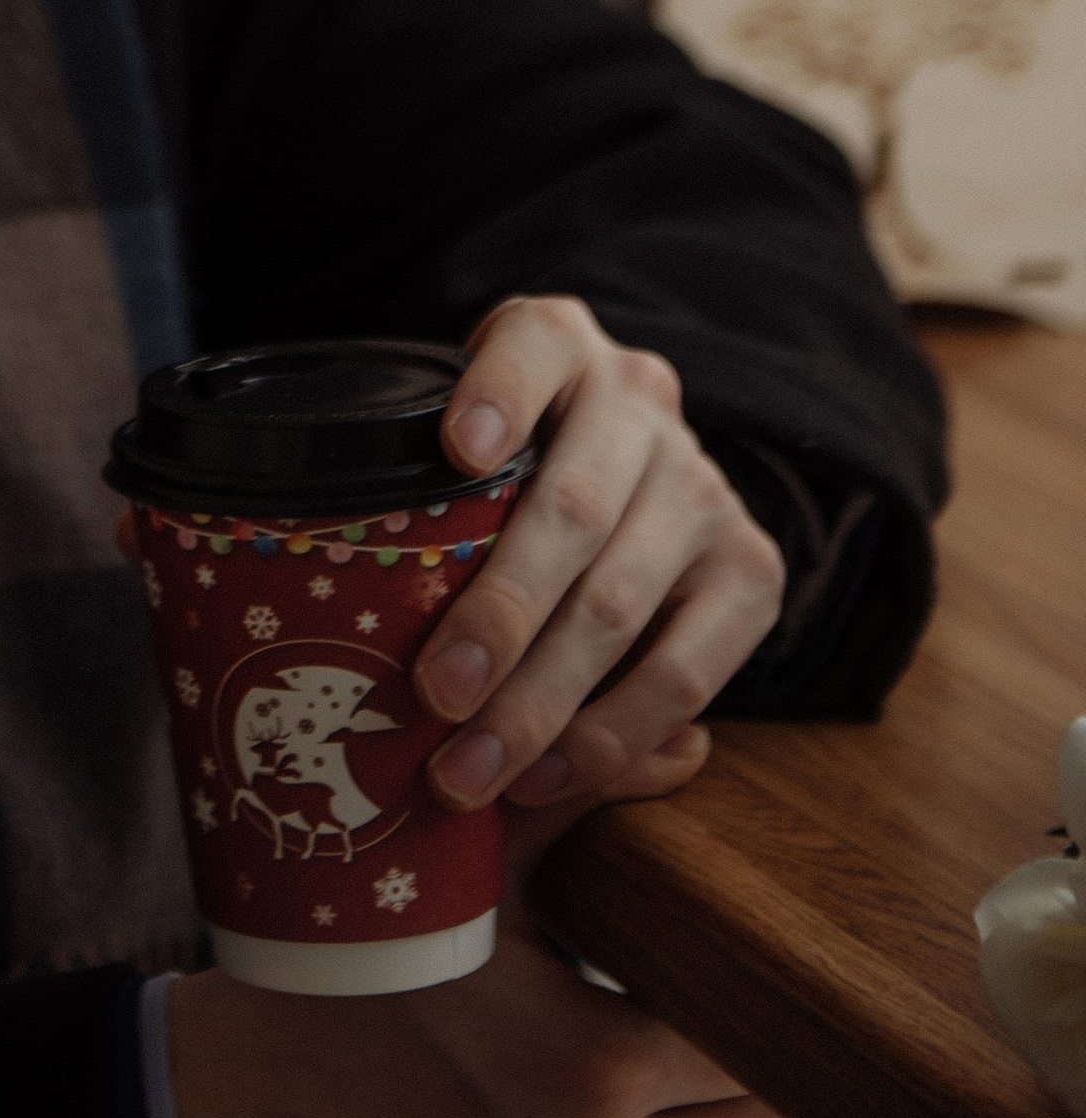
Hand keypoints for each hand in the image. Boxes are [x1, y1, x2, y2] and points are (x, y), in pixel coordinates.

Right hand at [167, 798, 801, 1117]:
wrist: (241, 1113)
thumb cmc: (355, 985)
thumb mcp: (467, 881)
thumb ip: (582, 808)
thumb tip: (691, 750)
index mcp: (593, 1066)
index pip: (758, 1056)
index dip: (757, 1017)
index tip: (735, 992)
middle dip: (758, 1091)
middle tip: (722, 1050)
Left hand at [415, 295, 786, 813]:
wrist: (626, 477)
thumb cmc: (497, 474)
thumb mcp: (454, 443)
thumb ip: (423, 487)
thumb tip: (365, 615)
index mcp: (558, 344)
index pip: (531, 344)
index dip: (497, 392)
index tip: (457, 449)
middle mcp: (641, 401)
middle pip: (571, 510)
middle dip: (499, 616)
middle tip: (433, 696)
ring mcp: (703, 484)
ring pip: (621, 605)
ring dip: (541, 704)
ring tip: (469, 771)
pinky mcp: (752, 570)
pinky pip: (684, 673)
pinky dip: (609, 736)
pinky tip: (546, 774)